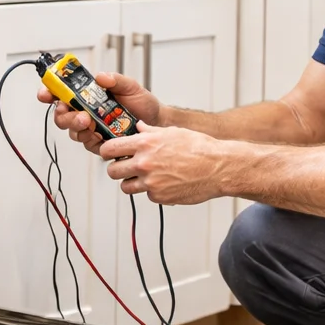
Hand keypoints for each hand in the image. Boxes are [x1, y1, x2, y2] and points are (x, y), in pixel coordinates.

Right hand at [36, 71, 162, 154]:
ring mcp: (90, 128)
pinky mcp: (98, 142)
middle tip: (77, 113)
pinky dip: (90, 139)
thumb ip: (116, 80)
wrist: (156, 122)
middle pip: (61, 115)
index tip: (45, 94)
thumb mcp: (130, 86)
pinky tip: (99, 135)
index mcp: (87, 95)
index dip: (49, 93)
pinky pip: (87, 143)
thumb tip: (101, 76)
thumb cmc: (141, 103)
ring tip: (91, 123)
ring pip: (72, 130)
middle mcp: (85, 111)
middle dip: (64, 115)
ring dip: (77, 127)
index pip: (61, 93)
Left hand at [99, 123, 227, 204]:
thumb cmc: (199, 147)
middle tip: (126, 167)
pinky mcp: (159, 197)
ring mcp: (150, 182)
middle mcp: (144, 163)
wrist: (218, 167)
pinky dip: (153, 191)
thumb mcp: (172, 132)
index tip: (109, 154)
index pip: (109, 149)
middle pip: (112, 171)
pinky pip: (146, 195)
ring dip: (132, 182)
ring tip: (146, 176)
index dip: (107, 152)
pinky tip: (166, 182)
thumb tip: (138, 127)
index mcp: (144, 144)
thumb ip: (150, 131)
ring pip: (125, 187)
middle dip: (117, 169)